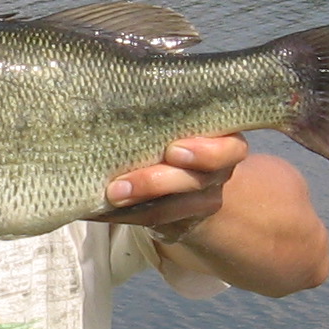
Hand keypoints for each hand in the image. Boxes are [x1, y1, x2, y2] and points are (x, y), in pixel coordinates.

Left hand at [92, 134, 249, 237]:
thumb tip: (114, 104)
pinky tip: (98, 209)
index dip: (204, 153)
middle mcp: (217, 175)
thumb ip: (165, 119)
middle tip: (119, 186)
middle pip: (194, 181)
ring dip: (136, 204)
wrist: (187, 181)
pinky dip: (123, 215)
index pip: (229, 150)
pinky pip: (150, 221)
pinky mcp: (179, 225)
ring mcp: (201, 204)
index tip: (174, 150)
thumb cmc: (178, 137)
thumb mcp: (181, 124)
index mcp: (225, 145)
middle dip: (154, 182)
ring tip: (110, 196)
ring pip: (170, 208)